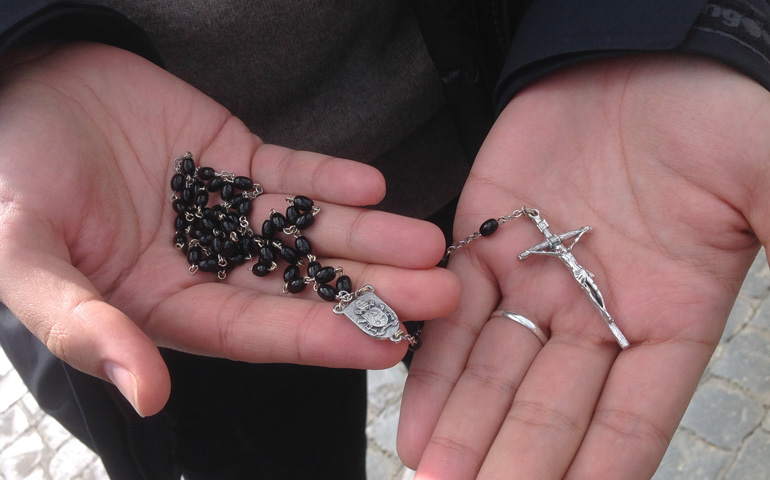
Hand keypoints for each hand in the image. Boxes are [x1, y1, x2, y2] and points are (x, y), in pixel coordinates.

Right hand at [0, 43, 458, 415]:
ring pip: (308, 230)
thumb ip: (83, 324)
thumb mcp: (25, 256)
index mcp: (167, 304)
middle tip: (443, 293)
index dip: (321, 337)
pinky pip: (289, 171)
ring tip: (428, 243)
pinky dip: (329, 179)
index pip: (257, 330)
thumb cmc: (7, 181)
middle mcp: (208, 265)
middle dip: (371, 289)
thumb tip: (146, 392)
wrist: (16, 91)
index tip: (387, 342)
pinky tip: (374, 187)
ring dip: (369, 237)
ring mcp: (225, 211)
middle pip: (302, 284)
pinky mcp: (233, 158)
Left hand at [398, 54, 769, 477]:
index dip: (595, 469)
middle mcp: (596, 315)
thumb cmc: (718, 114)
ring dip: (462, 424)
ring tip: (429, 471)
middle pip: (549, 407)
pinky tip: (411, 413)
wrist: (644, 51)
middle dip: (510, 457)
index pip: (630, 420)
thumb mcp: (767, 187)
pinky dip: (432, 360)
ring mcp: (538, 279)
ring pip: (494, 370)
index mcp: (670, 321)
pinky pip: (455, 312)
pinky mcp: (486, 240)